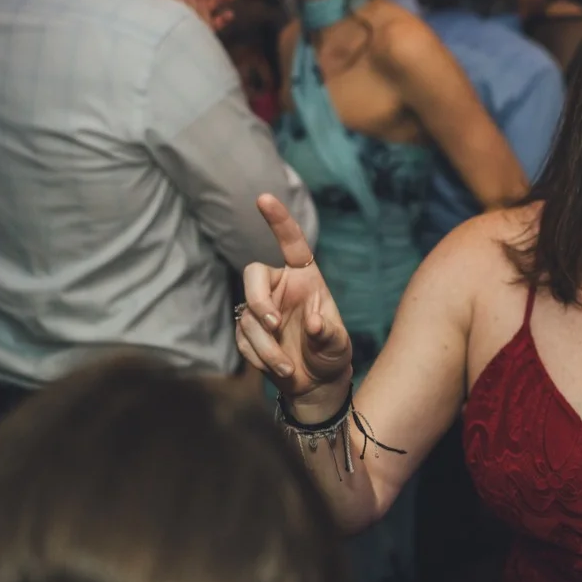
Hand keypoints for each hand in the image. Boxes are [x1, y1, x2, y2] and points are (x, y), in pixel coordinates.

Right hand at [235, 194, 353, 419]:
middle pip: (253, 274)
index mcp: (306, 278)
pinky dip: (258, 357)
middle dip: (259, 299)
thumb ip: (330, 334)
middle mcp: (280, 287)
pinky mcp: (246, 330)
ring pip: (247, 314)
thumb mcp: (340, 346)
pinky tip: (277, 368)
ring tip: (287, 367)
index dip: (279, 220)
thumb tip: (314, 324)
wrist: (314, 384)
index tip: (264, 198)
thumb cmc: (331, 355)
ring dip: (265, 344)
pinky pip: (241, 338)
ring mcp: (260, 308)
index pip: (291, 243)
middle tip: (272, 324)